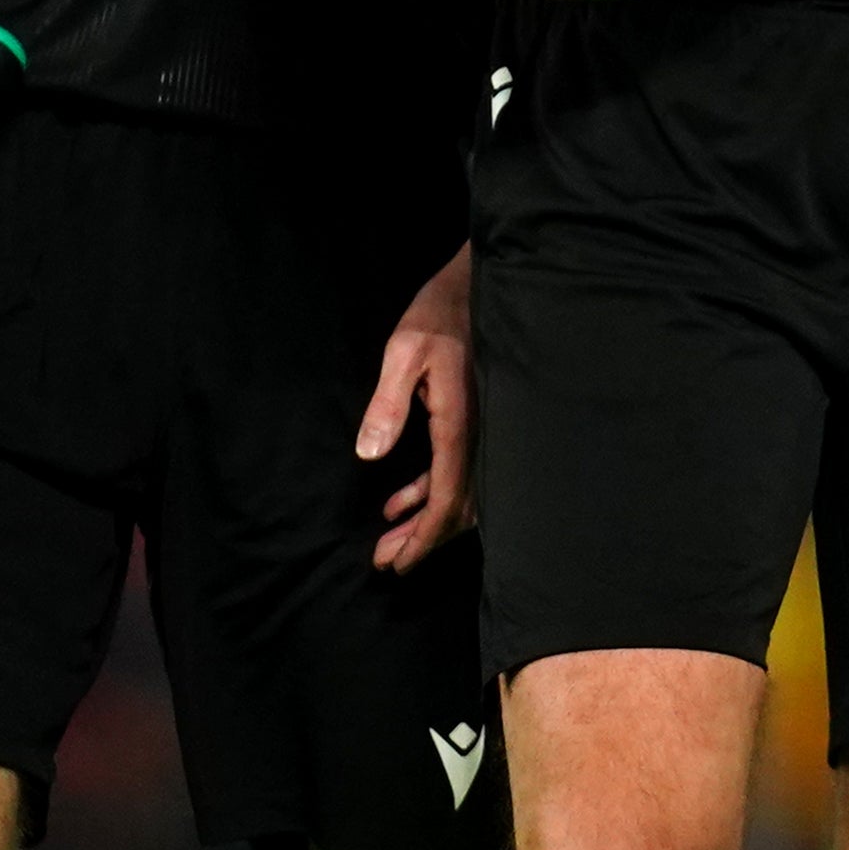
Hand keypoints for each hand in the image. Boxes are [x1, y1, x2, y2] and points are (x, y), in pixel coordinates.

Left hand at [358, 241, 474, 571]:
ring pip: (458, 493)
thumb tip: (370, 455)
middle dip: (422, 540)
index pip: (448, 496)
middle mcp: (477, 434)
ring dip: (423, 521)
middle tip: (387, 564)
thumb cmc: (438, 314)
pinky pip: (455, 471)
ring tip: (388, 543)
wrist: (475, 285)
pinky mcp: (470, 421)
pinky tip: (396, 502)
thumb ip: (388, 403)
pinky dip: (427, 493)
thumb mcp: (403, 352)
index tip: (397, 562)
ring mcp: (479, 429)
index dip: (424, 535)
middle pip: (456, 505)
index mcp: (461, 423)